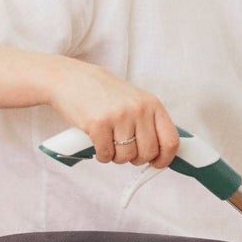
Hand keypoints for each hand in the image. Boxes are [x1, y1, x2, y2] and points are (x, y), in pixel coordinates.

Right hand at [45, 60, 179, 167]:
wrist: (71, 78)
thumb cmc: (103, 93)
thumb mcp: (134, 101)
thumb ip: (149, 123)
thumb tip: (161, 153)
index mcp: (152, 104)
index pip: (171, 140)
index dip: (165, 158)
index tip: (157, 163)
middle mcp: (138, 109)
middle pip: (148, 153)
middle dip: (136, 158)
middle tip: (125, 150)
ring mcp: (119, 116)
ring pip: (126, 157)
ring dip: (116, 157)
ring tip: (109, 142)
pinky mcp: (98, 124)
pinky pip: (106, 155)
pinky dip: (102, 155)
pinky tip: (97, 143)